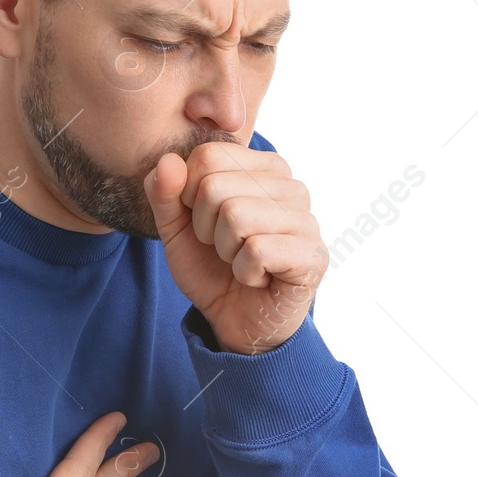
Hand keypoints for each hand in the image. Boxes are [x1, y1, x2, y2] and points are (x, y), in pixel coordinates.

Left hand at [143, 140, 327, 354]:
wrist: (235, 320)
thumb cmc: (211, 267)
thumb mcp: (175, 228)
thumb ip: (164, 192)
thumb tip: (167, 161)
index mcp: (262, 168)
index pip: (207, 156)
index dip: (188, 195)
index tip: (206, 222)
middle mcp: (291, 186)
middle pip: (215, 186)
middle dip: (205, 227)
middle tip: (224, 248)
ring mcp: (307, 218)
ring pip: (236, 216)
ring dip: (225, 251)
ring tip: (241, 260)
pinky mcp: (313, 254)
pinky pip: (256, 250)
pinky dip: (244, 271)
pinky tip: (259, 277)